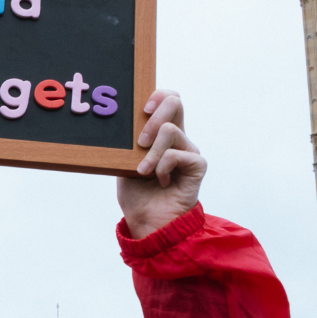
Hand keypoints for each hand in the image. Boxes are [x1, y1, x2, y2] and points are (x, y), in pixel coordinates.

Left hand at [116, 89, 206, 239]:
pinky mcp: (197, 165)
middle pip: (176, 101)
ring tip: (144, 172)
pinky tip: (161, 181)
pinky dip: (162, 167)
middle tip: (141, 141)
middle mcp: (178, 138)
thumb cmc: (137, 194)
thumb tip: (119, 123)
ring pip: (170, 131)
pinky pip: (177, 154)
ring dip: (151, 153)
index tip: (142, 109)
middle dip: (153, 117)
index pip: (168, 99)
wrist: (148, 222)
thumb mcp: (124, 162)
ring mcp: (189, 150)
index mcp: (162, 134)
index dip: (157, 95)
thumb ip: (128, 143)